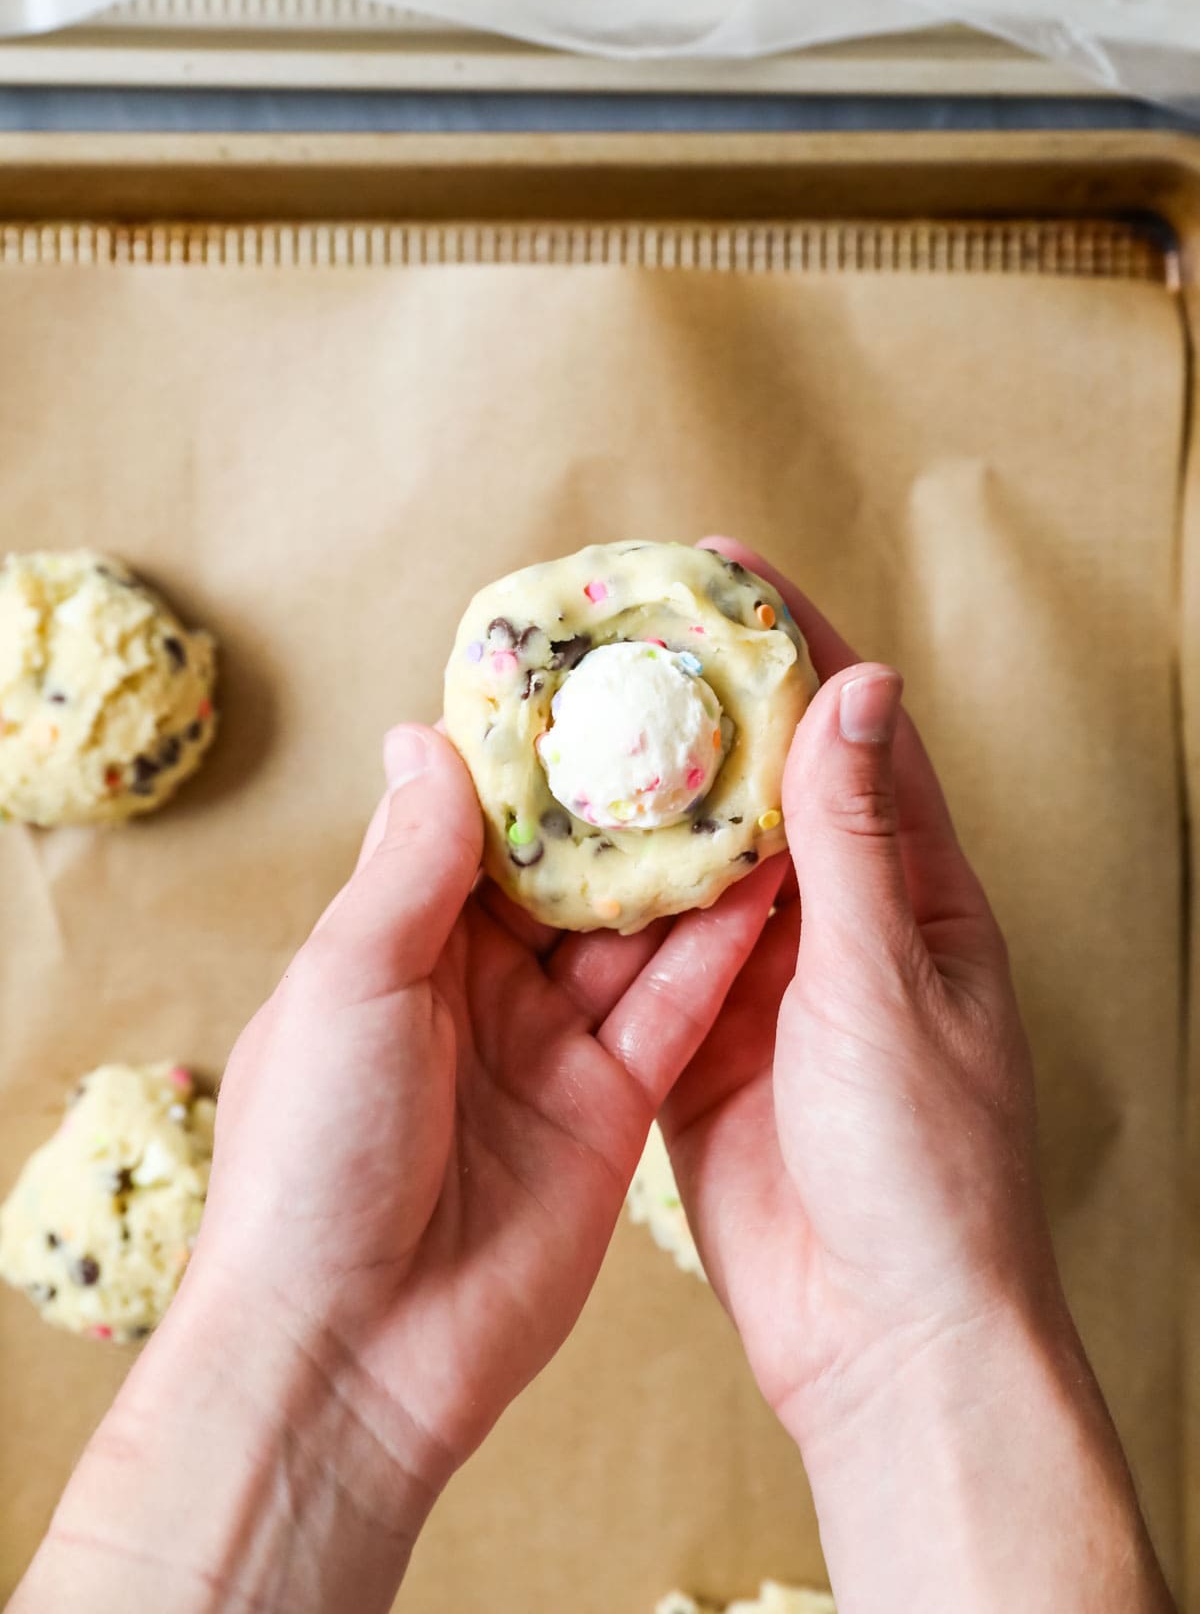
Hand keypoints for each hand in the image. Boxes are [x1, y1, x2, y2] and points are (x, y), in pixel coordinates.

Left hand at [15, 723, 781, 1613]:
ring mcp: (548, 1049)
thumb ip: (410, 863)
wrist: (350, 1355)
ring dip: (692, 865)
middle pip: (571, 874)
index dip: (538, 759)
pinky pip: (675, 1014)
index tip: (600, 675)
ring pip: (635, 935)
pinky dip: (722, 952)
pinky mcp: (610, 1112)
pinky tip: (775, 882)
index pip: (479, 826)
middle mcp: (476, 987)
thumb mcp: (351, 982)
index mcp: (396, 944)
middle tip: (704, 714)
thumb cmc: (313, 1157)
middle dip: (633, 803)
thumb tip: (423, 734)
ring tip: (761, 775)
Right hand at [662, 537, 1172, 1613]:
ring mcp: (765, 985)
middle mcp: (840, 925)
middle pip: (760, 783)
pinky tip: (545, 851)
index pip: (851, 731)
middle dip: (692, 704)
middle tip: (611, 632)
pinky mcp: (701, 1046)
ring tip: (558, 718)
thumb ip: (857, 840)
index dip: (789, 642)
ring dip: (636, 795)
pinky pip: (648, 952)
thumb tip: (858, 688)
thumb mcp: (886, 982)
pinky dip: (604, 900)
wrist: (883, 1339)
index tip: (719, 568)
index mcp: (914, 893)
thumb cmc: (924, 1162)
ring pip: (693, 862)